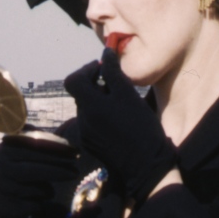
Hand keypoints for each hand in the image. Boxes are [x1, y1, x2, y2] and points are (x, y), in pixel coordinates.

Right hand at [0, 137, 79, 217]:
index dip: (55, 149)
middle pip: (31, 171)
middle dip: (56, 171)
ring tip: (49, 190)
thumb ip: (36, 139)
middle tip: (75, 172)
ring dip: (47, 190)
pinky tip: (36, 201)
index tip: (74, 153)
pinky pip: (32, 207)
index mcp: (2, 152)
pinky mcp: (3, 209)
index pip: (30, 149)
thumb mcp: (19, 149)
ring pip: (33, 190)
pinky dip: (39, 204)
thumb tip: (62, 143)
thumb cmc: (15, 166)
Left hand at [64, 47, 177, 203]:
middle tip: (115, 85)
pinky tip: (119, 121)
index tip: (103, 69)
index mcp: (89, 106)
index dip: (86, 70)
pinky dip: (101, 116)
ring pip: (86, 109)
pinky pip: (91, 123)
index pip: (73, 80)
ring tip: (120, 104)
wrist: (146, 164)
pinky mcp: (92, 145)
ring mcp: (86, 134)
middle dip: (95, 85)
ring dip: (98, 101)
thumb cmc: (140, 127)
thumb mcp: (129, 95)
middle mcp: (82, 120)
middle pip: (80, 94)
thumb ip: (113, 72)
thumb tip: (105, 53)